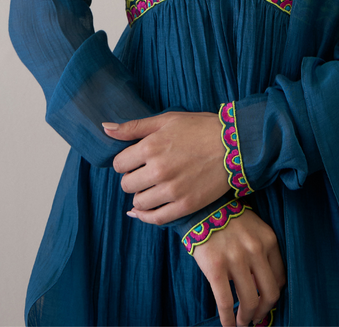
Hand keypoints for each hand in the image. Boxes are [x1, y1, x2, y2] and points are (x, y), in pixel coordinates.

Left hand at [103, 111, 228, 223]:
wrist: (233, 144)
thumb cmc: (199, 128)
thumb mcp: (166, 120)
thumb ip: (134, 127)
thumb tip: (105, 128)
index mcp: (150, 147)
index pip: (119, 164)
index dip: (126, 162)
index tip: (136, 160)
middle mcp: (158, 170)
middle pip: (127, 185)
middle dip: (133, 178)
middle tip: (147, 172)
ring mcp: (171, 190)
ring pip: (139, 202)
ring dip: (142, 195)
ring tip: (155, 186)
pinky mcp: (184, 205)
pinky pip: (155, 219)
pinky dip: (147, 216)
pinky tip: (149, 209)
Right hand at [192, 209, 285, 326]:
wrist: (201, 207)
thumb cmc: (228, 219)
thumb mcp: (252, 228)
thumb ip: (261, 251)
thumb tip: (260, 285)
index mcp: (268, 239)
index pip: (280, 277)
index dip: (273, 295)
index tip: (265, 302)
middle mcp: (256, 250)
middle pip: (270, 293)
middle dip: (263, 311)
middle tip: (256, 318)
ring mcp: (236, 259)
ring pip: (250, 301)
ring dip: (247, 318)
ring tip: (242, 323)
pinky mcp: (215, 267)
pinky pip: (226, 301)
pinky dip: (228, 319)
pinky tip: (228, 325)